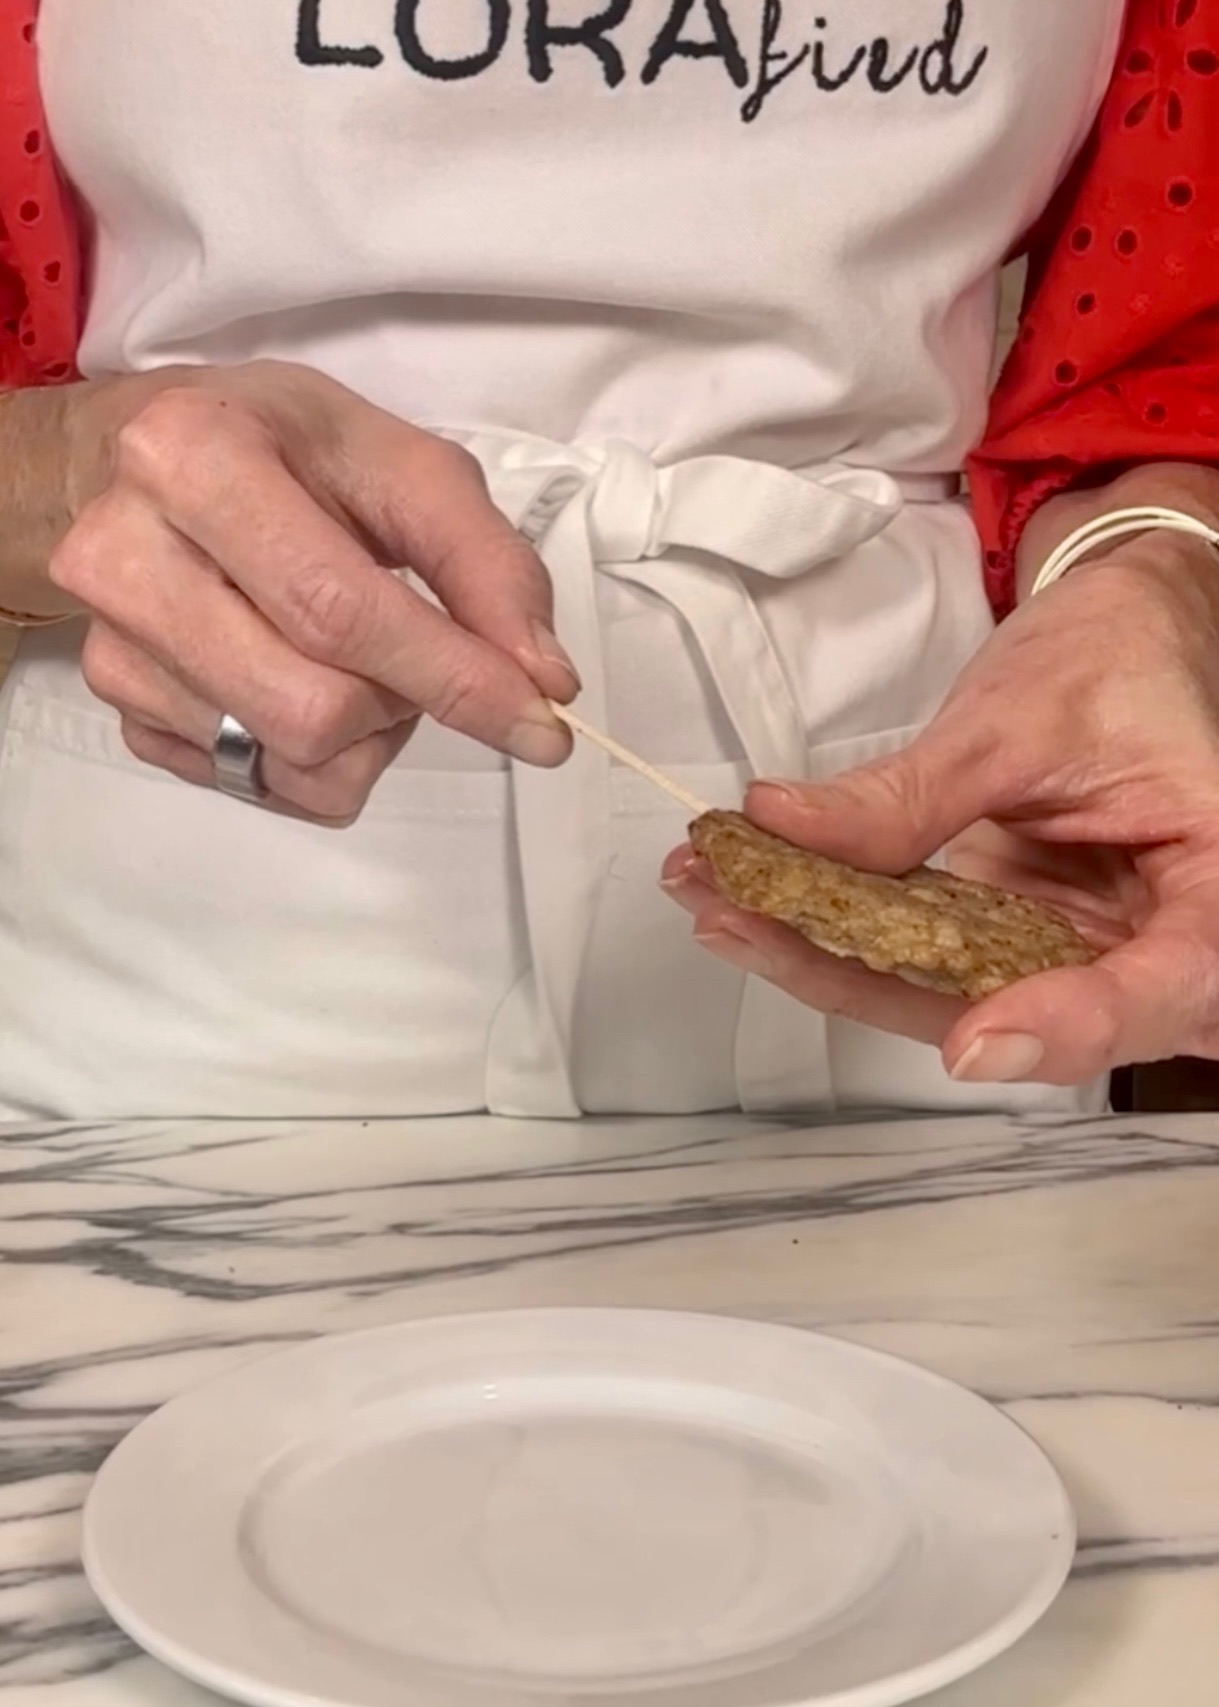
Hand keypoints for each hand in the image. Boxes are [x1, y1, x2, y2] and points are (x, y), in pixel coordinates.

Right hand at [50, 362, 575, 823]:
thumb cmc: (281, 450)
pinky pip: (260, 787)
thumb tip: (543, 681)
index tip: (542, 722)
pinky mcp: (122, 716)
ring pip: (291, 765)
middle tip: (412, 649)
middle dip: (401, 703)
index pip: (339, 611)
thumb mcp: (399, 462)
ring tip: (352, 659)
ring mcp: (112, 652)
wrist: (141, 463)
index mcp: (192, 461)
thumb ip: (485, 562)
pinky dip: (318, 758)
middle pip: (312, 710)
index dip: (454, 678)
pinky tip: (302, 680)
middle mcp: (125, 560)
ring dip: (366, 737)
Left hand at [662, 532, 1218, 1085]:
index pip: (1159, 991)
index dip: (1068, 1029)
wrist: (1124, 636)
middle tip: (742, 924)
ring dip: (823, 961)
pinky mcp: (1008, 946)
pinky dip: (833, 939)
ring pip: (947, 999)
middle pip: (1023, 1015)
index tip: (972, 1041)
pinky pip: (919, 964)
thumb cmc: (1113, 664)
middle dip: (865, 983)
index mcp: (1211, 893)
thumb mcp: (1016, 721)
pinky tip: (748, 904)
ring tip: (714, 901)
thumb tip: (779, 826)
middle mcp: (1150, 952)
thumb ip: (910, 797)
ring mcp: (1072, 959)